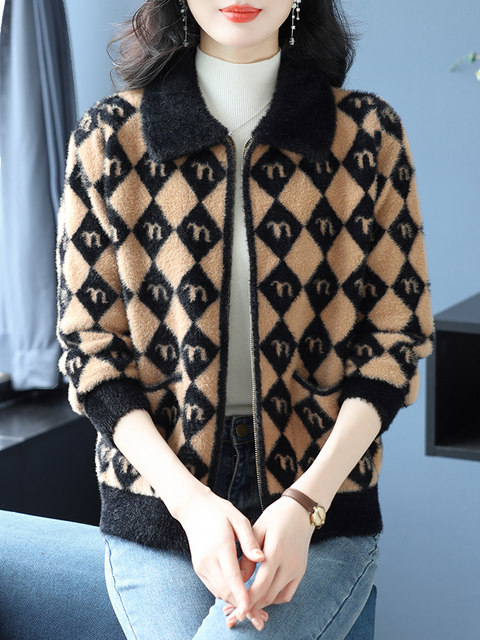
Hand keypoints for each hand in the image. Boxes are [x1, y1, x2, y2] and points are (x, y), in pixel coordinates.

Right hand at [177, 487, 267, 627]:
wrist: (194, 509)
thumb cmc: (219, 512)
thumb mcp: (238, 519)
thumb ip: (249, 540)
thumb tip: (261, 559)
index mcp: (220, 547)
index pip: (231, 577)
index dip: (241, 595)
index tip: (251, 608)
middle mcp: (208, 560)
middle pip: (225, 590)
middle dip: (241, 605)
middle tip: (260, 616)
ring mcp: (201, 566)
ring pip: (219, 592)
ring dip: (234, 602)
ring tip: (254, 610)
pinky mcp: (199, 568)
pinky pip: (214, 587)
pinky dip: (227, 594)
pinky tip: (240, 595)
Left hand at [224, 496, 314, 628]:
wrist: (301, 511)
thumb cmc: (275, 517)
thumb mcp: (257, 529)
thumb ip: (247, 554)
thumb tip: (239, 578)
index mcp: (276, 552)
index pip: (260, 585)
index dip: (247, 599)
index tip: (234, 605)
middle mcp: (289, 564)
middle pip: (268, 595)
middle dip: (252, 604)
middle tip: (236, 608)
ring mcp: (297, 569)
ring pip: (277, 598)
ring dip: (262, 602)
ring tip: (247, 601)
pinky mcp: (301, 571)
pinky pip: (287, 594)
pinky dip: (275, 598)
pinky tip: (263, 593)